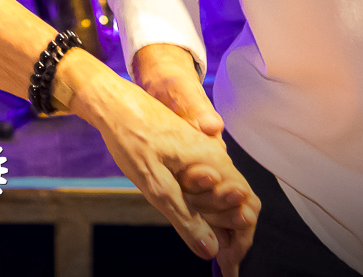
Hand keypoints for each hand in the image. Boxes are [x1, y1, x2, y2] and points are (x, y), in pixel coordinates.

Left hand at [67, 57, 258, 274]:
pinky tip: (186, 213)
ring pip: (223, 195)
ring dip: (213, 218)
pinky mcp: (193, 156)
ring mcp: (206, 155)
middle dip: (227, 229)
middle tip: (210, 249)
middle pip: (240, 203)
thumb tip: (211, 250)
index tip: (229, 263)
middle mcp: (217, 157)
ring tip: (190, 226)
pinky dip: (202, 206)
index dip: (241, 238)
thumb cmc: (132, 138)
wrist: (114, 103)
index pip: (247, 206)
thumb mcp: (155, 184)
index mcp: (214, 162)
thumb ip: (185, 218)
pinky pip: (209, 186)